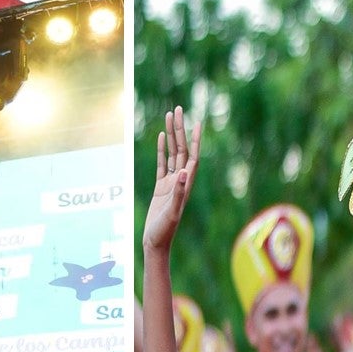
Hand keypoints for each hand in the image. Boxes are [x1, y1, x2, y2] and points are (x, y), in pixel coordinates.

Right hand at [141, 106, 201, 252]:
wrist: (155, 242)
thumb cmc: (164, 231)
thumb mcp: (172, 212)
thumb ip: (178, 193)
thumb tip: (183, 172)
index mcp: (186, 184)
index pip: (193, 156)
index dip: (195, 139)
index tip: (196, 122)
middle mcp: (181, 180)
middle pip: (182, 149)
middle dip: (180, 129)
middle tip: (178, 109)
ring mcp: (171, 182)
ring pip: (172, 153)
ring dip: (171, 135)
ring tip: (169, 116)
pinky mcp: (161, 187)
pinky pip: (162, 163)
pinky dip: (162, 150)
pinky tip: (162, 137)